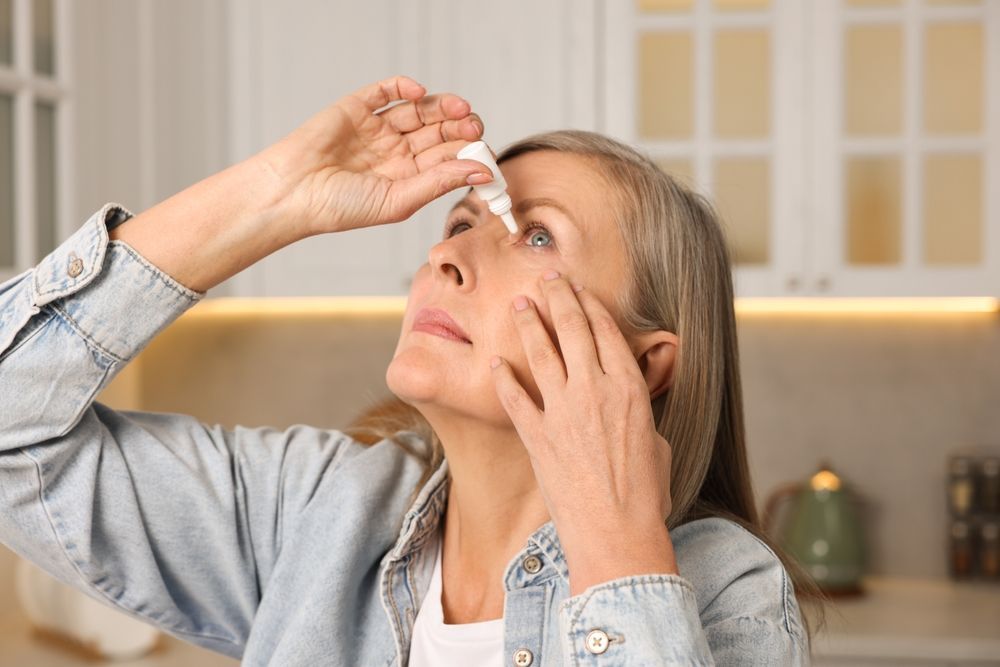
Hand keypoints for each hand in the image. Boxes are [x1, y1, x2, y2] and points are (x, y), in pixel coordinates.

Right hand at [259, 75, 491, 235]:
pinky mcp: (357, 108)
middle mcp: (395, 152)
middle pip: (437, 132)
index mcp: (407, 178)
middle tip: (475, 126)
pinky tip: (420, 93)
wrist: (292, 194)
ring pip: (419, 111)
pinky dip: (404, 87)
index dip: (467, 154)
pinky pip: (386, 91)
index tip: (486, 153)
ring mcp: (377, 128)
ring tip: (460, 108)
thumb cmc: (340, 208)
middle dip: (459, 127)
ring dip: (442, 106)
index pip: (446, 160)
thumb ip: (440, 182)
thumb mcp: (399, 200)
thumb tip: (483, 171)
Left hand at [489, 271, 676, 591]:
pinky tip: (494, 362)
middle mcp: (595, 390)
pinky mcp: (537, 436)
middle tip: (547, 278)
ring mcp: (562, 411)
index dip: (590, 305)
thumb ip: (635, 413)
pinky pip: (515, 397)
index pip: (606, 331)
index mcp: (629, 387)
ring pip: (541, 353)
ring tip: (519, 304)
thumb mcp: (655, 441)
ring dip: (529, 324)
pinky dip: (503, 378)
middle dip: (558, 297)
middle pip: (573, 329)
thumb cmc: (644, 495)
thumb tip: (623, 406)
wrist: (616, 534)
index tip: (579, 289)